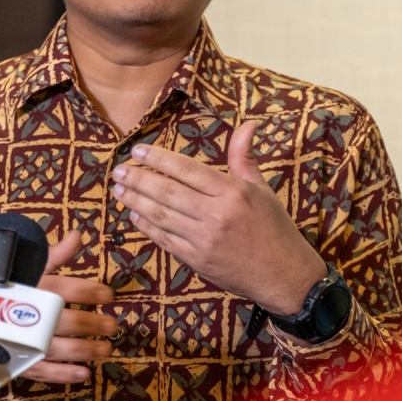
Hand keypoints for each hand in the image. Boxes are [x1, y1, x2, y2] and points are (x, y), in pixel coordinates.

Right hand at [20, 232, 117, 383]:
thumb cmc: (4, 287)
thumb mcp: (29, 267)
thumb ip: (55, 254)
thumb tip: (77, 235)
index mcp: (32, 288)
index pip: (64, 289)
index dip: (90, 291)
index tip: (109, 295)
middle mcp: (29, 315)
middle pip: (65, 321)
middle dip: (92, 324)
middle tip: (112, 325)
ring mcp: (23, 342)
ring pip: (58, 348)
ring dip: (86, 350)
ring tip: (106, 349)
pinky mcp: (18, 362)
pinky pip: (42, 372)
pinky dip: (64, 375)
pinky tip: (85, 373)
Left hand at [111, 120, 327, 314]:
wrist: (283, 276)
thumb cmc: (274, 228)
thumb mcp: (262, 189)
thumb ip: (244, 158)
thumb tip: (248, 125)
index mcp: (232, 192)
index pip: (187, 169)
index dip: (159, 159)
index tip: (138, 151)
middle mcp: (216, 214)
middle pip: (168, 192)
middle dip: (138, 179)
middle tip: (118, 170)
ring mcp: (204, 239)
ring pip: (161, 215)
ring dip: (135, 202)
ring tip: (118, 189)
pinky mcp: (197, 260)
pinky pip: (165, 239)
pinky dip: (147, 226)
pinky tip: (134, 216)